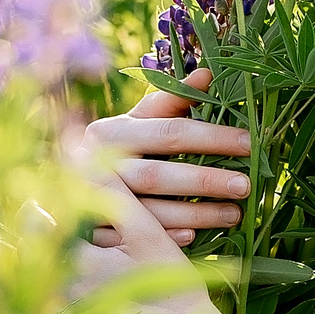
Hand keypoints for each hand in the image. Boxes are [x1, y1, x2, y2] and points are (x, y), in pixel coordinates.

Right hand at [70, 68, 251, 247]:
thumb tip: (207, 74)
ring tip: (235, 213)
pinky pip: (138, 239)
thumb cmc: (117, 148)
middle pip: (159, 174)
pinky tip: (196, 236)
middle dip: (205, 180)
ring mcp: (94, 202)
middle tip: (246, 185)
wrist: (66, 187)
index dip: (210, 137)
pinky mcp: (96, 233)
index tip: (248, 143)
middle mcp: (98, 166)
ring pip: (151, 211)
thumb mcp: (137, 121)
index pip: (169, 132)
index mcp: (111, 133)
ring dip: (196, 213)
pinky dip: (168, 237)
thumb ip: (171, 99)